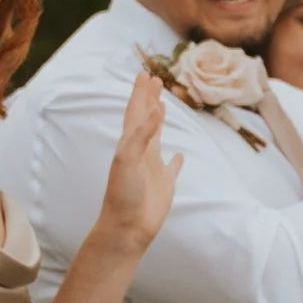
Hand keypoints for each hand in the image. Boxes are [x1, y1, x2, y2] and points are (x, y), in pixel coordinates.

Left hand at [90, 68, 179, 256]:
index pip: (136, 113)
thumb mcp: (129, 159)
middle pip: (146, 119)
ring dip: (160, 122)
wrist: (127, 227)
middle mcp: (141, 152)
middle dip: (149, 99)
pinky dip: (176, 160)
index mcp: (130, 144)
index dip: (140, 94)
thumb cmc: (124, 194)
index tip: (145, 75)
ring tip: (163, 106)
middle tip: (154, 80)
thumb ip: (143, 134)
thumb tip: (158, 108)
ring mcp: (153, 167)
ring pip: (157, 138)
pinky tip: (179, 155)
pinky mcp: (164, 184)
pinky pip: (172, 168)